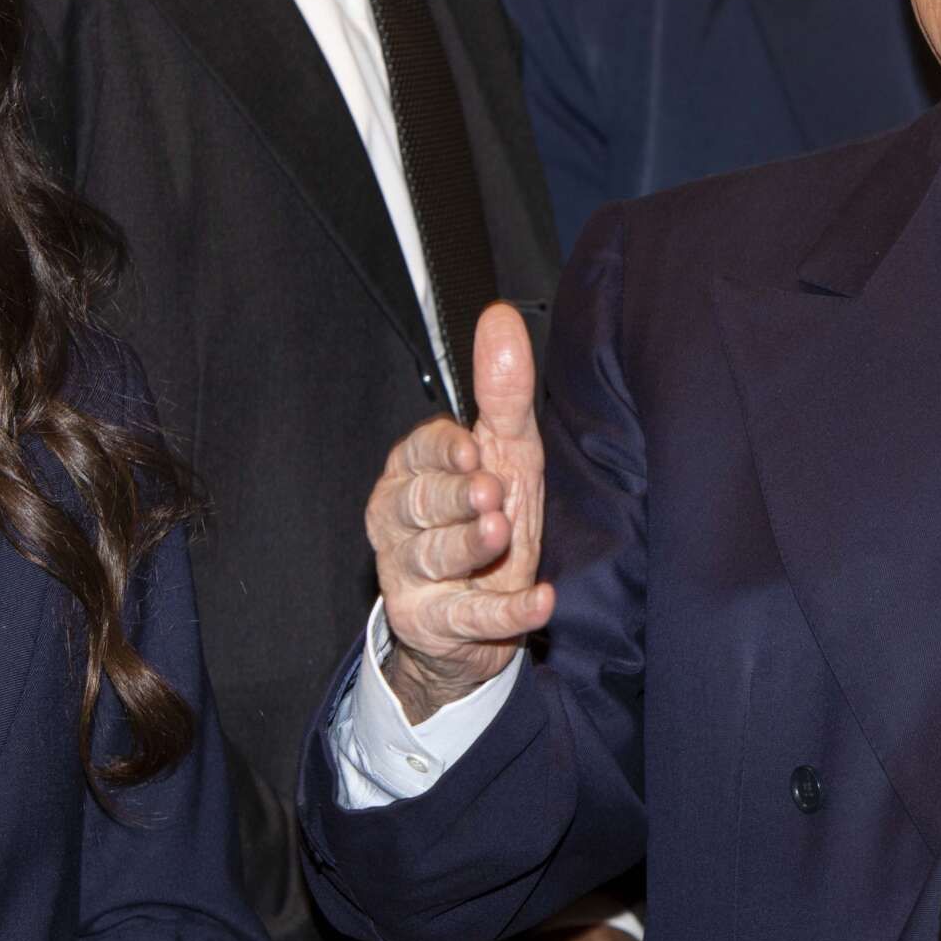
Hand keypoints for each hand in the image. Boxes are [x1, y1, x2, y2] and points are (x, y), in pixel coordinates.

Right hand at [369, 305, 553, 721]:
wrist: (478, 613)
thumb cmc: (489, 516)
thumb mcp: (506, 449)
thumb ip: (502, 391)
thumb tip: (500, 316)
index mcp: (410, 475)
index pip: (414, 455)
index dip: (441, 452)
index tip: (471, 447)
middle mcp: (399, 524)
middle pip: (417, 504)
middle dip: (453, 497)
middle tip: (488, 492)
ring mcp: (411, 577)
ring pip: (432, 557)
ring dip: (469, 546)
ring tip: (502, 533)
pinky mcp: (435, 623)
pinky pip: (470, 618)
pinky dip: (508, 612)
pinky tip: (542, 601)